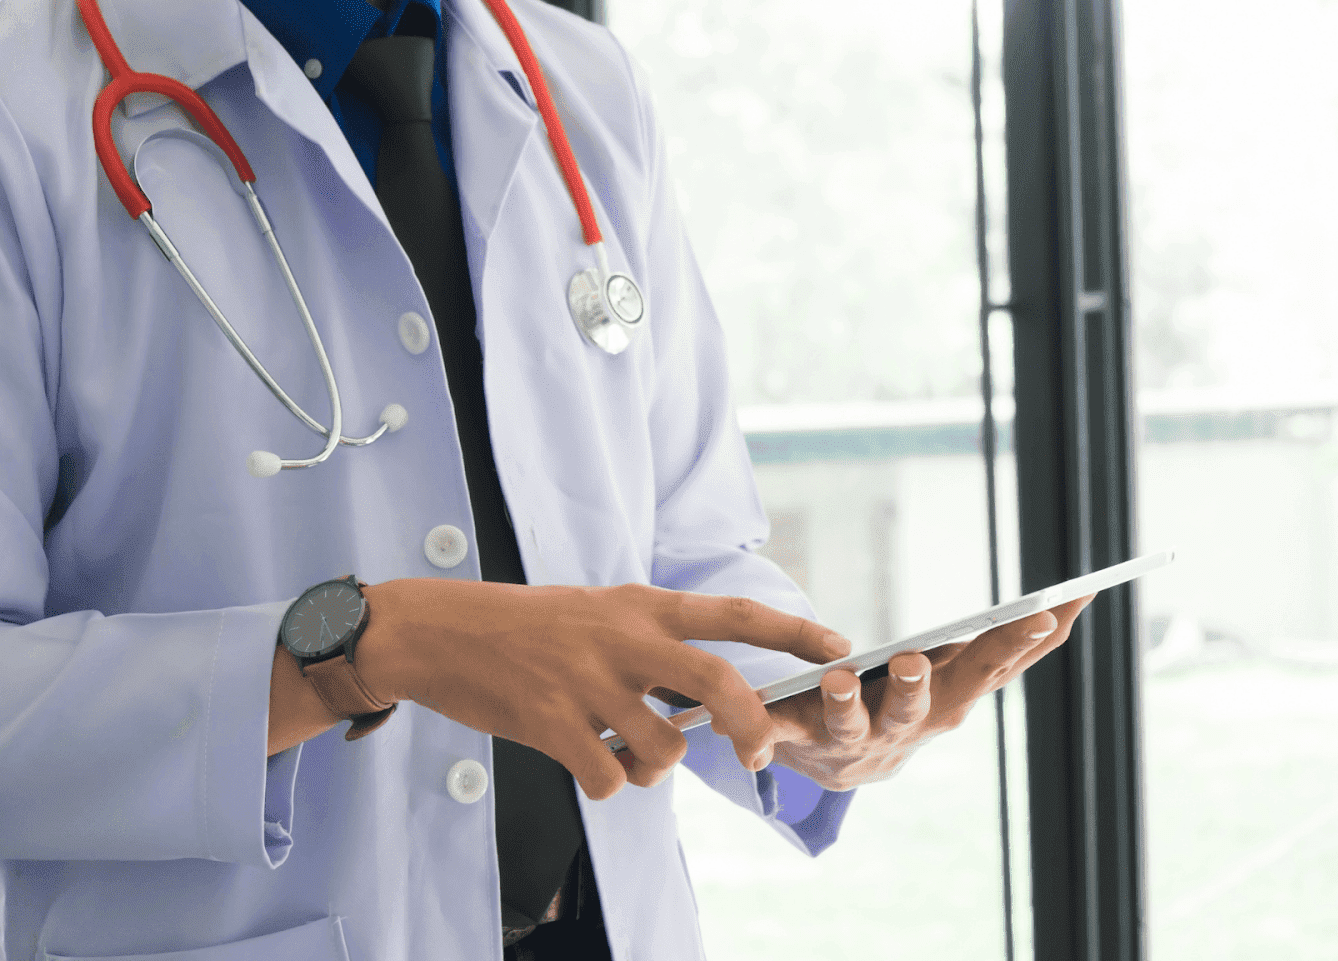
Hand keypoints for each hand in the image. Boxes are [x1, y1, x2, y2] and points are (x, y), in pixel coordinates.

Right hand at [356, 580, 851, 799]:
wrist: (442, 631)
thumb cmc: (529, 626)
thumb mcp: (601, 610)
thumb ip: (656, 642)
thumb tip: (709, 698)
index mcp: (643, 607)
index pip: (735, 613)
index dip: (793, 632)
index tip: (840, 647)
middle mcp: (625, 640)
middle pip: (717, 683)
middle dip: (751, 725)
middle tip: (760, 754)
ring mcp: (589, 682)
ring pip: (662, 748)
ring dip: (653, 767)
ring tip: (624, 753)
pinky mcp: (551, 723)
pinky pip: (607, 779)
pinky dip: (606, 784)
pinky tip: (585, 764)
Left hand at [765, 595, 1093, 789]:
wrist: (836, 763)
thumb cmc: (899, 699)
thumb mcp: (953, 673)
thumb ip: (999, 644)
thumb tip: (1070, 601)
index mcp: (951, 700)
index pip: (995, 667)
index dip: (1022, 643)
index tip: (1049, 612)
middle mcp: (909, 727)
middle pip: (924, 706)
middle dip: (922, 685)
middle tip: (915, 661)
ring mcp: (855, 740)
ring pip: (854, 724)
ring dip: (847, 704)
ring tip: (838, 680)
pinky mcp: (799, 742)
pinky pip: (776, 734)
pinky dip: (759, 731)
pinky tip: (744, 730)